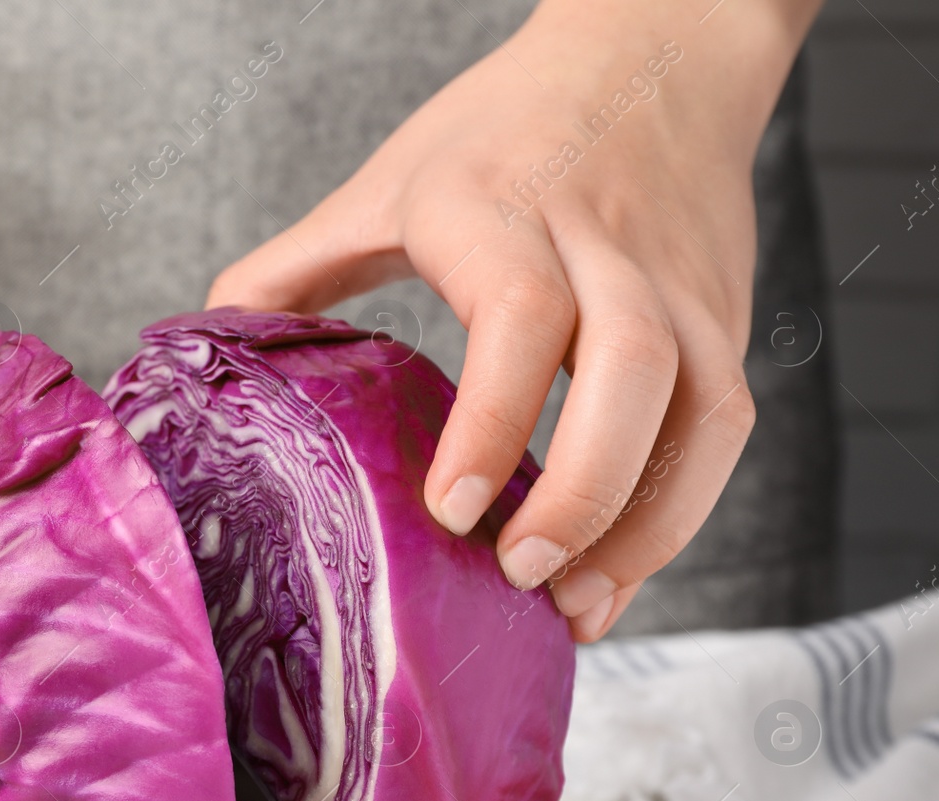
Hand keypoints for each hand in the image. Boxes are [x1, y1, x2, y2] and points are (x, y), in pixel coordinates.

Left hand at [208, 0, 818, 640]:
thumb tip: (213, 342)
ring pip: (703, 410)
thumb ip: (298, 265)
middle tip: (519, 575)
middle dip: (585, 490)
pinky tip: (617, 567)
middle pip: (631, 369)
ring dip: (647, 524)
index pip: (520, 312)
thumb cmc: (508, 126)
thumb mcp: (388, 179)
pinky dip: (679, 510)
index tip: (451, 510)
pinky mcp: (723, 314)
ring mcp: (680, 281)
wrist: (658, 54)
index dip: (494, 420)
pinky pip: (724, 426)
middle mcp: (603, 241)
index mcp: (501, 204)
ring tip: (576, 607)